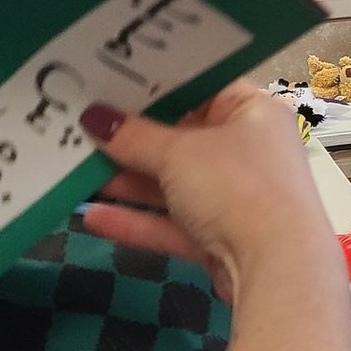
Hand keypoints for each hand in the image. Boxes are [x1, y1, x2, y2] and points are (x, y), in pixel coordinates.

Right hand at [78, 84, 334, 301]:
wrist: (275, 267)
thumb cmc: (235, 187)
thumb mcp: (178, 153)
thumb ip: (133, 137)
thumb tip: (95, 117)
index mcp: (253, 113)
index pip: (202, 88)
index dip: (156, 88)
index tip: (108, 84)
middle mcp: (248, 151)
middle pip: (182, 140)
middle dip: (132, 140)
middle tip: (78, 127)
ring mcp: (236, 197)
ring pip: (174, 184)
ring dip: (128, 181)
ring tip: (75, 169)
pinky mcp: (222, 238)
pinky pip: (174, 224)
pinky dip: (138, 221)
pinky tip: (93, 216)